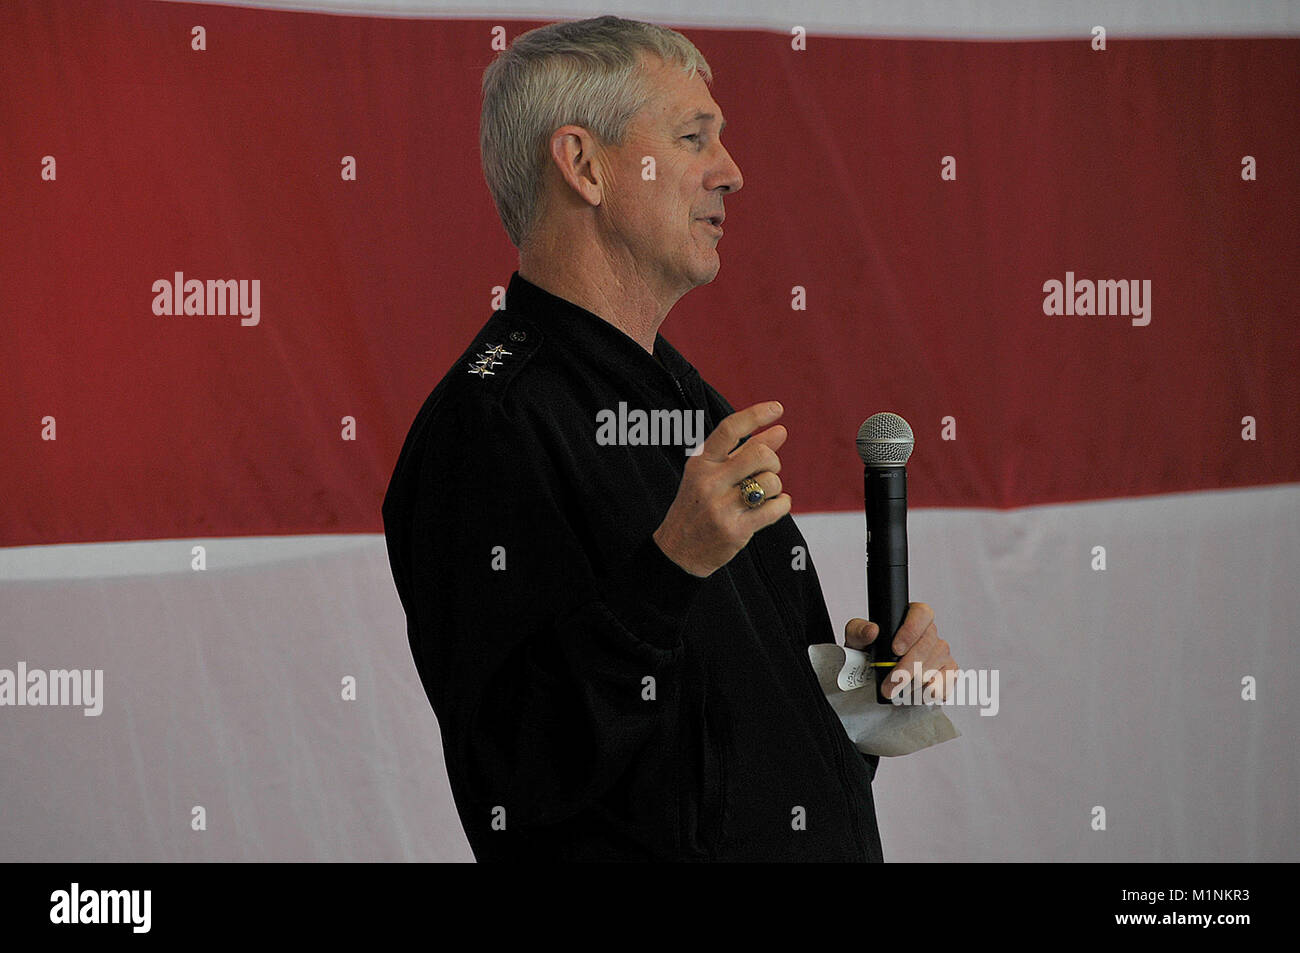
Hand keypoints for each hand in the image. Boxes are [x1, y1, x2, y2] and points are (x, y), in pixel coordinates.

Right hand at [653, 401, 792, 576]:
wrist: (679, 550)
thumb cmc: (699, 506)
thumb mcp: (712, 475)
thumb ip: (744, 452)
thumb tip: (780, 431)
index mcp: (700, 463)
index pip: (729, 429)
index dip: (756, 415)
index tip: (778, 408)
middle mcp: (709, 482)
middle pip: (758, 454)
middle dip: (772, 460)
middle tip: (769, 468)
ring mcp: (721, 507)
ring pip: (770, 482)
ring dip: (776, 486)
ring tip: (765, 494)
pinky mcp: (736, 530)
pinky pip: (775, 508)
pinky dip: (782, 504)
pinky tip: (775, 505)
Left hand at [844, 602, 956, 701]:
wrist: (875, 676)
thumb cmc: (869, 653)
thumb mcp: (857, 639)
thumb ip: (859, 631)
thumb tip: (872, 630)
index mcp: (912, 616)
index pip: (921, 614)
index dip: (911, 631)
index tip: (895, 649)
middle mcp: (930, 632)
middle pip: (927, 645)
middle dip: (907, 668)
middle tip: (890, 685)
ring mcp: (941, 652)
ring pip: (936, 665)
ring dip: (914, 683)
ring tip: (897, 693)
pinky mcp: (948, 672)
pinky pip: (946, 682)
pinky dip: (930, 692)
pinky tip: (915, 695)